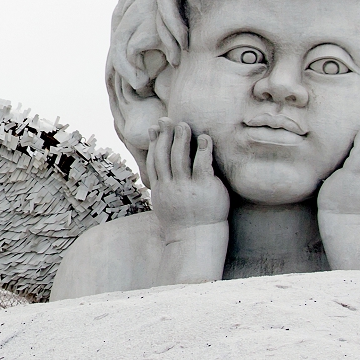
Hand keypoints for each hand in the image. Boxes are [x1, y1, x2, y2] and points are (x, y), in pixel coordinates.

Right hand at [145, 118, 227, 284]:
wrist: (196, 240)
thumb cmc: (184, 223)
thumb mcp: (166, 204)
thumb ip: (163, 188)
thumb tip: (159, 178)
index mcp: (160, 189)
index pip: (154, 160)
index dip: (153, 143)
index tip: (154, 128)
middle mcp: (170, 186)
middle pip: (164, 155)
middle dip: (164, 136)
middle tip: (167, 120)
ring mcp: (186, 187)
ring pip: (179, 157)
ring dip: (181, 139)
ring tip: (184, 125)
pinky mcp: (204, 188)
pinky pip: (202, 164)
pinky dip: (203, 149)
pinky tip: (205, 138)